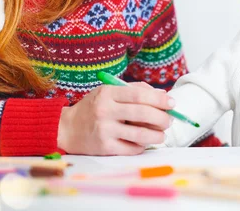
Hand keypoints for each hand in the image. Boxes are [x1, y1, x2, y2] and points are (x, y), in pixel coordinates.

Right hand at [57, 82, 173, 154]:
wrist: (66, 128)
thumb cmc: (94, 107)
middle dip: (162, 118)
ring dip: (157, 135)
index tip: (172, 103)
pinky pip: (132, 148)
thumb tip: (163, 96)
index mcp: (108, 93)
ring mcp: (104, 130)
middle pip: (143, 114)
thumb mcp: (109, 92)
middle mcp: (105, 111)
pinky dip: (142, 146)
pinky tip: (144, 142)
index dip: (159, 99)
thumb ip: (135, 90)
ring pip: (140, 134)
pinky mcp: (104, 148)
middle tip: (169, 121)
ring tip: (161, 135)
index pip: (139, 95)